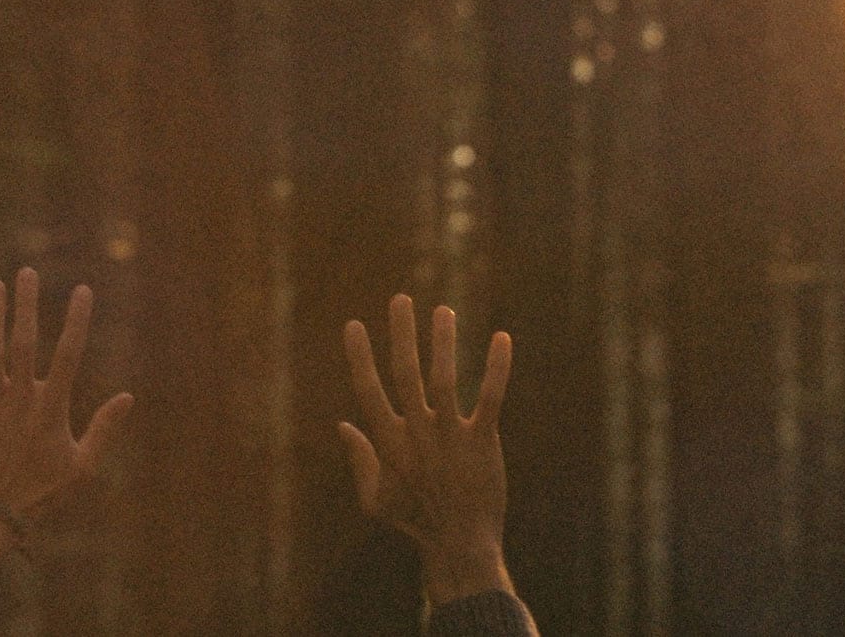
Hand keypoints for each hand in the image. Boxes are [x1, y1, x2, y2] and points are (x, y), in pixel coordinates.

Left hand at [0, 266, 134, 520]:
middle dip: (26, 306)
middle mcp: (20, 399)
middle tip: (27, 272)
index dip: (76, 321)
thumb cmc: (42, 493)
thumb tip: (128, 397)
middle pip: (24, 344)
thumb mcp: (82, 467)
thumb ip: (104, 429)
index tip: (83, 291)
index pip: (68, 356)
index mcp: (51, 409)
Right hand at [339, 294, 514, 605]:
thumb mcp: (374, 497)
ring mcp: (451, 436)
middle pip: (406, 374)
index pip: (369, 390)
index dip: (360, 356)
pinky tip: (502, 338)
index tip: (355, 325)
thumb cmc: (414, 520)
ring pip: (444, 380)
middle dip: (402, 334)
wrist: (459, 545)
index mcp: (389, 442)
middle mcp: (418, 433)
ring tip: (443, 310)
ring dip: (443, 342)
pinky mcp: (483, 442)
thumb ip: (359, 458)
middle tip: (401, 299)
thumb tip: (341, 424)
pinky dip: (496, 368)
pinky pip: (490, 398)